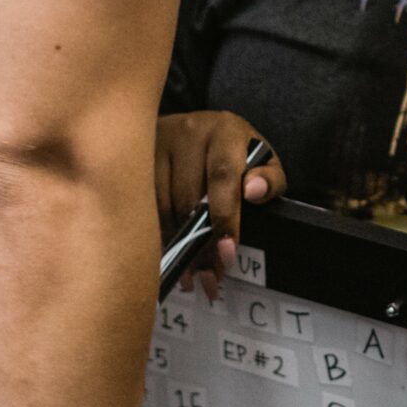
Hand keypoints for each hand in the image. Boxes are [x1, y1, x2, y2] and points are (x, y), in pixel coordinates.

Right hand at [154, 111, 286, 283]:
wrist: (197, 128)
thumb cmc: (234, 151)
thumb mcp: (260, 159)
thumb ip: (269, 179)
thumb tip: (254, 191)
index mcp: (226, 131)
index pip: (223, 176)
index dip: (224, 217)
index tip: (227, 253)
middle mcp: (189, 131)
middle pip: (190, 198)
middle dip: (201, 245)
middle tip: (210, 278)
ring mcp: (159, 144)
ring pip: (163, 205)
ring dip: (178, 245)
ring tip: (192, 275)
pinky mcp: (137, 159)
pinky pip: (144, 206)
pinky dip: (158, 234)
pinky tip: (170, 253)